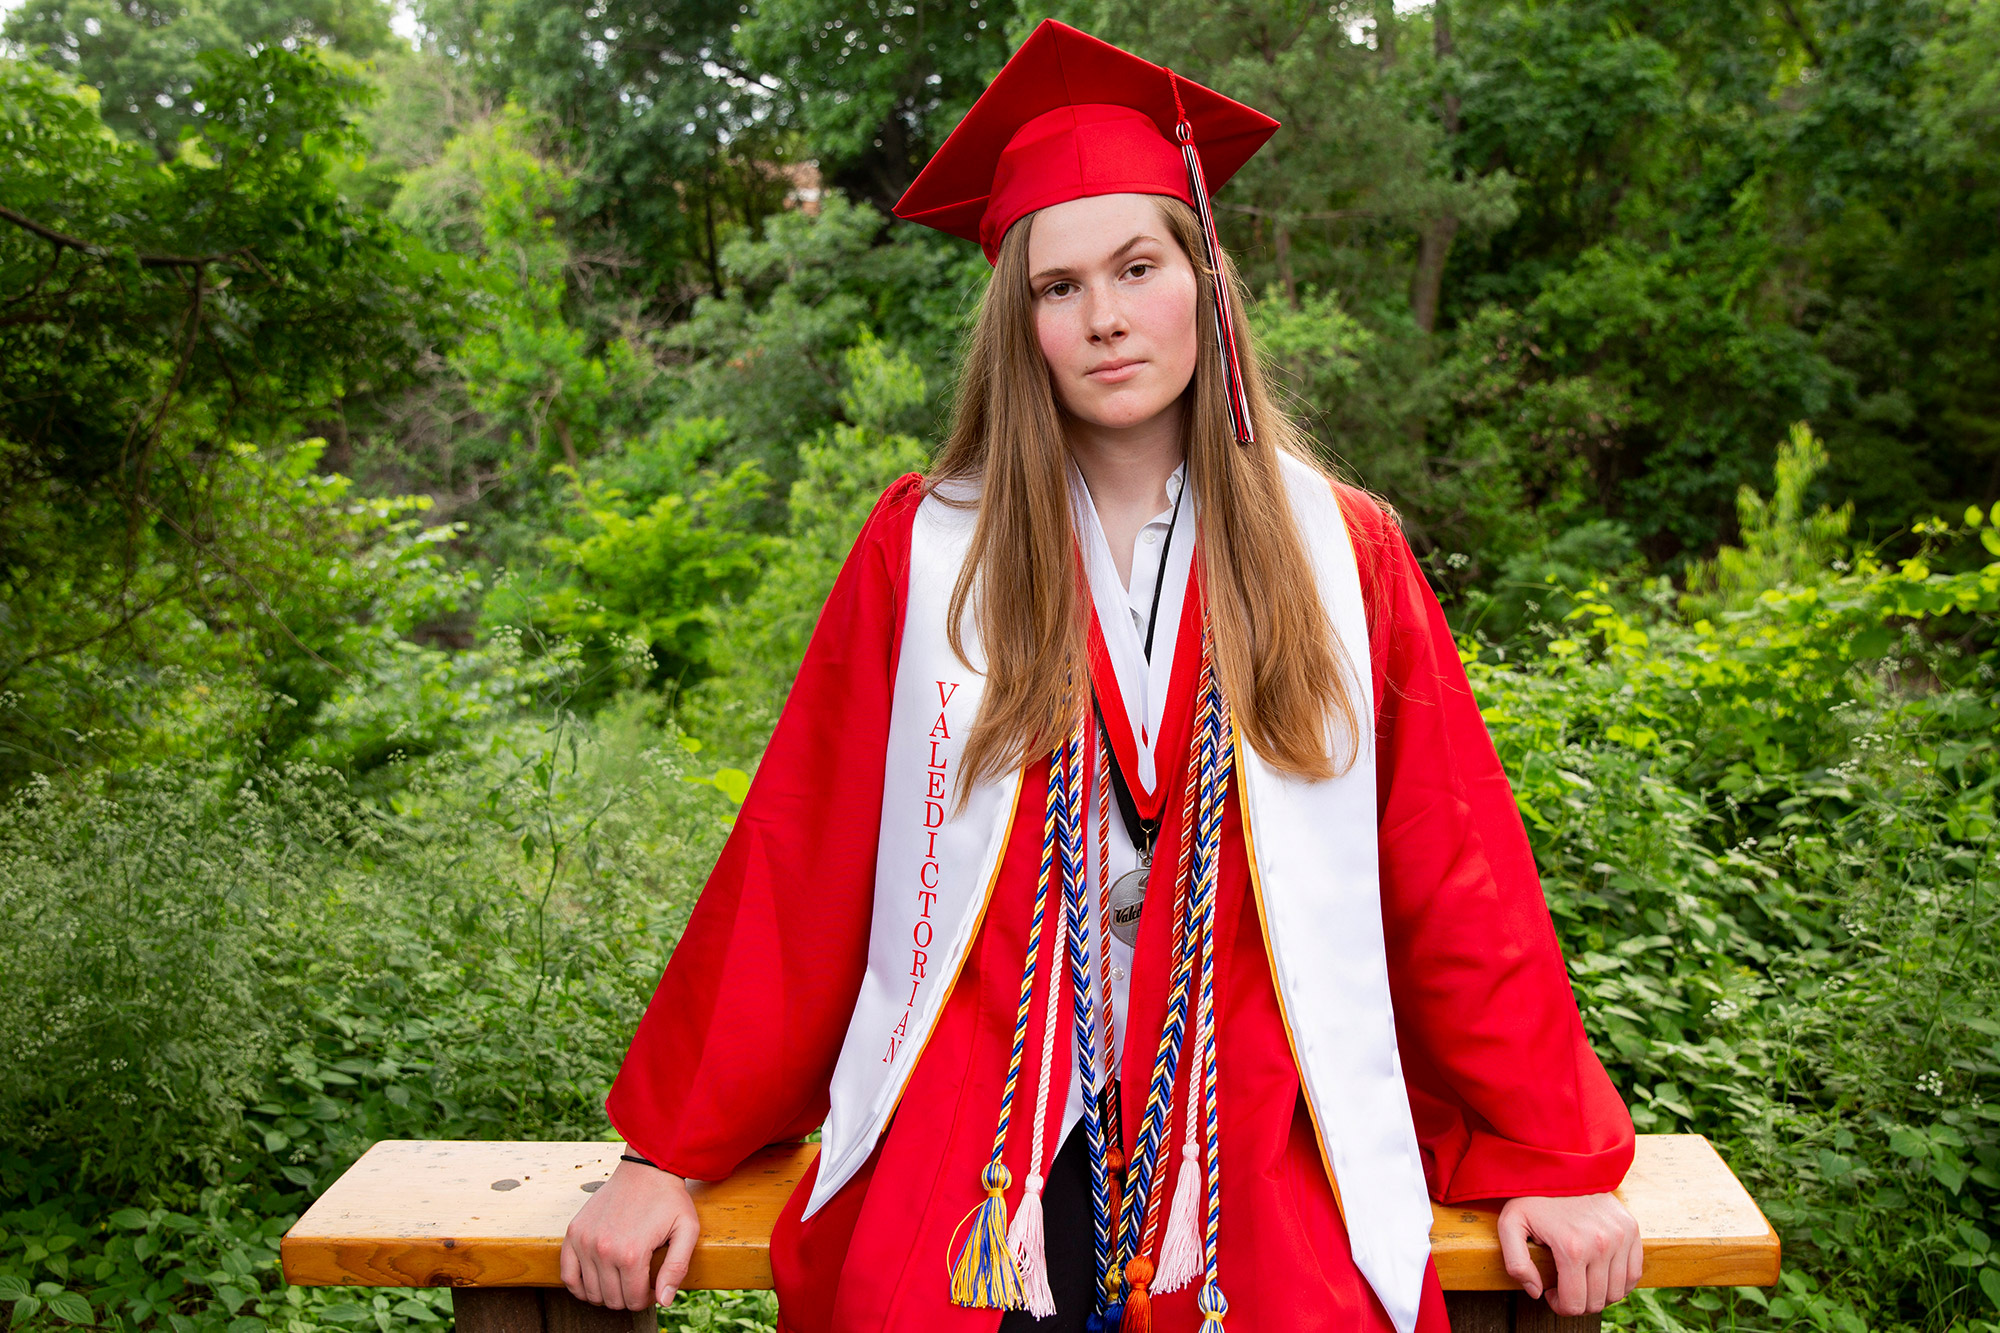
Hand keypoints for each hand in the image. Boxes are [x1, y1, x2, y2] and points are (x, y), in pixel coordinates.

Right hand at [560, 1160, 700, 1308]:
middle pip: (612, 1299)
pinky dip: (580, 1285)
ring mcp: (585, 1241)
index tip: (653, 1287)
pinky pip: (567, 1275)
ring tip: (622, 1278)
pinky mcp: (573, 1232)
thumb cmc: (669, 1200)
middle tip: (639, 1282)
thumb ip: (677, 1268)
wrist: (646, 1168)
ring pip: (590, 1292)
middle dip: (628, 1297)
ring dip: (607, 1292)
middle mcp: (604, 1249)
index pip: (633, 1300)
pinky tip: (596, 1279)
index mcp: (632, 1252)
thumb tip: (664, 1301)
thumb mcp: (686, 1230)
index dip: (646, 1299)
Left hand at [1496, 1193, 1642, 1316]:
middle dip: (1578, 1302)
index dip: (1560, 1306)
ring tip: (1580, 1280)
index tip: (1550, 1294)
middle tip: (1564, 1288)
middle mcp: (1602, 1244)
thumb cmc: (1532, 1195)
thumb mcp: (1510, 1224)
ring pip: (1617, 1291)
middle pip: (1597, 1301)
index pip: (1575, 1303)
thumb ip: (1516, 1263)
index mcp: (1572, 1247)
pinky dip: (1619, 1282)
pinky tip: (1600, 1273)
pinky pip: (1634, 1273)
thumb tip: (1536, 1291)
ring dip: (1599, 1294)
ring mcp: (1621, 1236)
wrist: (1561, 1161)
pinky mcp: (1632, 1229)